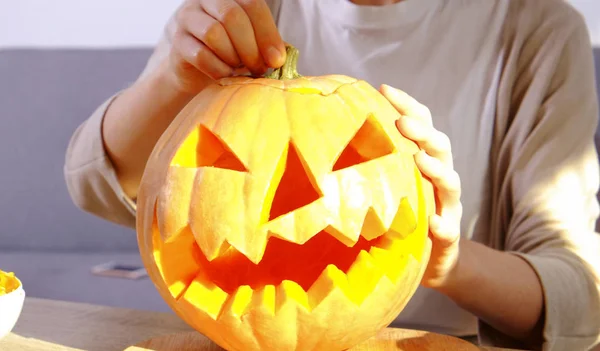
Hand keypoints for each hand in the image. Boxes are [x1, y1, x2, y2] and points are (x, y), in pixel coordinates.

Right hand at [165, 0, 286, 92]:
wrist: (198, 73)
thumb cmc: (231, 54)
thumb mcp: (252, 44)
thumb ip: (266, 44)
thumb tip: (279, 56)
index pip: (252, 4)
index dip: (267, 33)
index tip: (277, 60)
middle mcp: (206, 0)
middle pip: (232, 15)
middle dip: (250, 48)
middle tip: (258, 69)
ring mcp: (188, 18)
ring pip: (213, 33)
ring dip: (232, 57)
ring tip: (239, 70)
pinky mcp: (177, 42)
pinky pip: (200, 54)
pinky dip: (218, 69)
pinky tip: (225, 75)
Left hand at [379, 84, 462, 289]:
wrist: (428, 260)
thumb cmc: (399, 215)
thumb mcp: (384, 185)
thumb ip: (369, 162)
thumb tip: (325, 136)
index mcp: (424, 161)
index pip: (421, 125)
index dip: (407, 105)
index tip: (384, 88)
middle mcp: (439, 179)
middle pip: (440, 147)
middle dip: (423, 132)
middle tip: (402, 123)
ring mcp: (447, 208)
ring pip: (451, 183)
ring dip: (437, 170)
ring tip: (420, 161)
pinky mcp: (448, 238)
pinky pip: (450, 231)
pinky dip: (444, 225)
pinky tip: (434, 222)